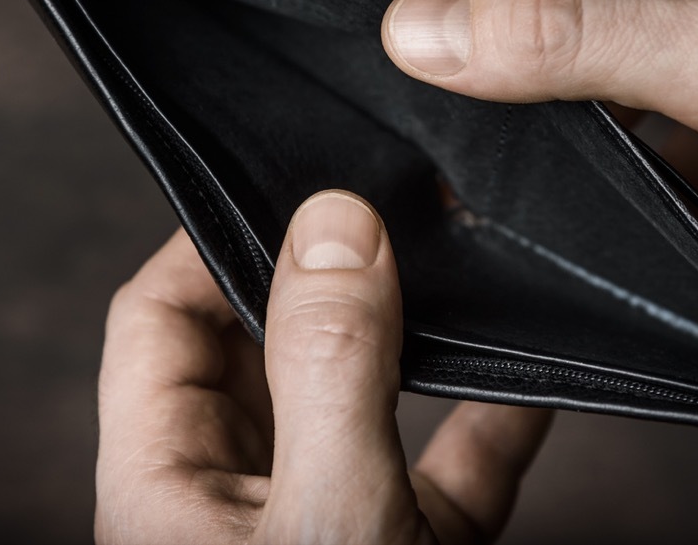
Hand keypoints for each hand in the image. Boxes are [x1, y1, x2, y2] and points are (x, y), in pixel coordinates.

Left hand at [95, 191, 551, 543]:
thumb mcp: (327, 513)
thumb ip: (329, 370)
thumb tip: (337, 226)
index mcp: (172, 484)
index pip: (161, 321)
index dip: (215, 242)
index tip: (296, 185)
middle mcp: (245, 495)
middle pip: (266, 346)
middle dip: (328, 276)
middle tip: (391, 206)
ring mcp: (331, 521)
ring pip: (363, 400)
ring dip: (415, 340)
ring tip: (456, 266)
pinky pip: (452, 465)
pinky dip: (493, 420)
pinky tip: (536, 377)